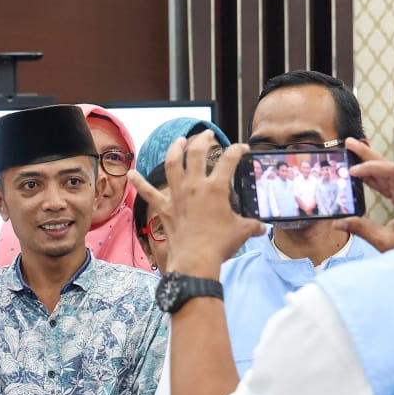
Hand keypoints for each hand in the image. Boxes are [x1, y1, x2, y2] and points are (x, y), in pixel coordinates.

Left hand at [128, 134, 264, 276]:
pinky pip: (148, 192)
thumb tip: (262, 228)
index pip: (229, 160)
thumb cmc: (219, 244)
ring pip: (172, 164)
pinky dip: (139, 182)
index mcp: (215, 188)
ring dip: (175, 149)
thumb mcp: (241, 232)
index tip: (242, 149)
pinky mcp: (164, 208)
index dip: (237, 150)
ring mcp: (177, 195)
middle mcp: (194, 186)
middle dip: (203, 140)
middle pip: (196, 153)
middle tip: (207, 135)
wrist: (195, 260)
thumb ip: (252, 226)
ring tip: (179, 141)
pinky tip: (131, 173)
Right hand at [336, 139, 393, 252]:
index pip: (393, 173)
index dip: (371, 169)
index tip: (353, 171)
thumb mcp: (388, 242)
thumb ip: (362, 230)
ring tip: (352, 152)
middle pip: (390, 166)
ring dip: (370, 163)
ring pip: (390, 171)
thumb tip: (339, 223)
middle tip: (350, 143)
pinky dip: (376, 176)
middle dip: (368, 155)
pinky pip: (392, 181)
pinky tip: (362, 171)